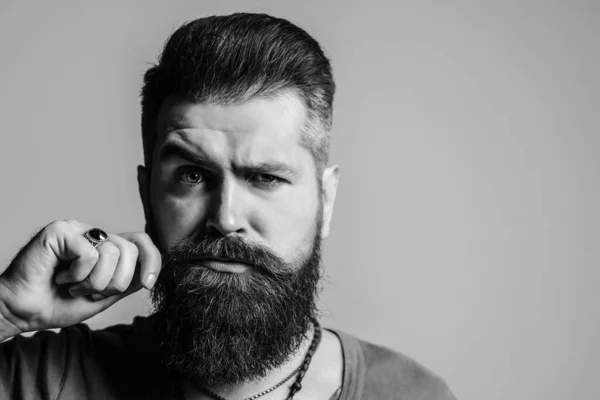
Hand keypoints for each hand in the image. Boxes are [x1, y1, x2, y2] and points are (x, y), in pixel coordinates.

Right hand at [0, 220, 160, 338]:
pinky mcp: (60, 230)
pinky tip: (60, 276)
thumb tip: (150, 273)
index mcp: (106, 247)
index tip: (148, 283)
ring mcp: (77, 229)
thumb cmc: (58, 304)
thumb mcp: (103, 297)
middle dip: (116, 281)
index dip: (153, 261)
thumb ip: (126, 283)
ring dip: (94, 282)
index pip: (141, 242)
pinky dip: (77, 274)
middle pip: (131, 250)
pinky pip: (89, 253)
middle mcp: (93, 234)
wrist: (22, 313)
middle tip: (90, 291)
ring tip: (72, 285)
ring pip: (112, 253)